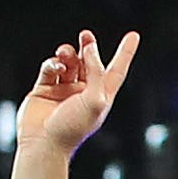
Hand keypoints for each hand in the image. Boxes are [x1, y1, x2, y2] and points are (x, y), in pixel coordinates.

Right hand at [18, 28, 139, 173]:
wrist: (44, 144)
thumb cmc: (73, 128)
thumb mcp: (95, 100)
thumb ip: (96, 72)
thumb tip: (90, 48)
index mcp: (101, 96)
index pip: (116, 70)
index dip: (125, 53)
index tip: (134, 35)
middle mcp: (84, 92)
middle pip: (90, 62)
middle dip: (89, 47)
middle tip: (86, 36)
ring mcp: (64, 90)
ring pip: (69, 62)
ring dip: (68, 54)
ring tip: (65, 54)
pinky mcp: (44, 89)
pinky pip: (50, 68)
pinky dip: (53, 63)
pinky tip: (55, 66)